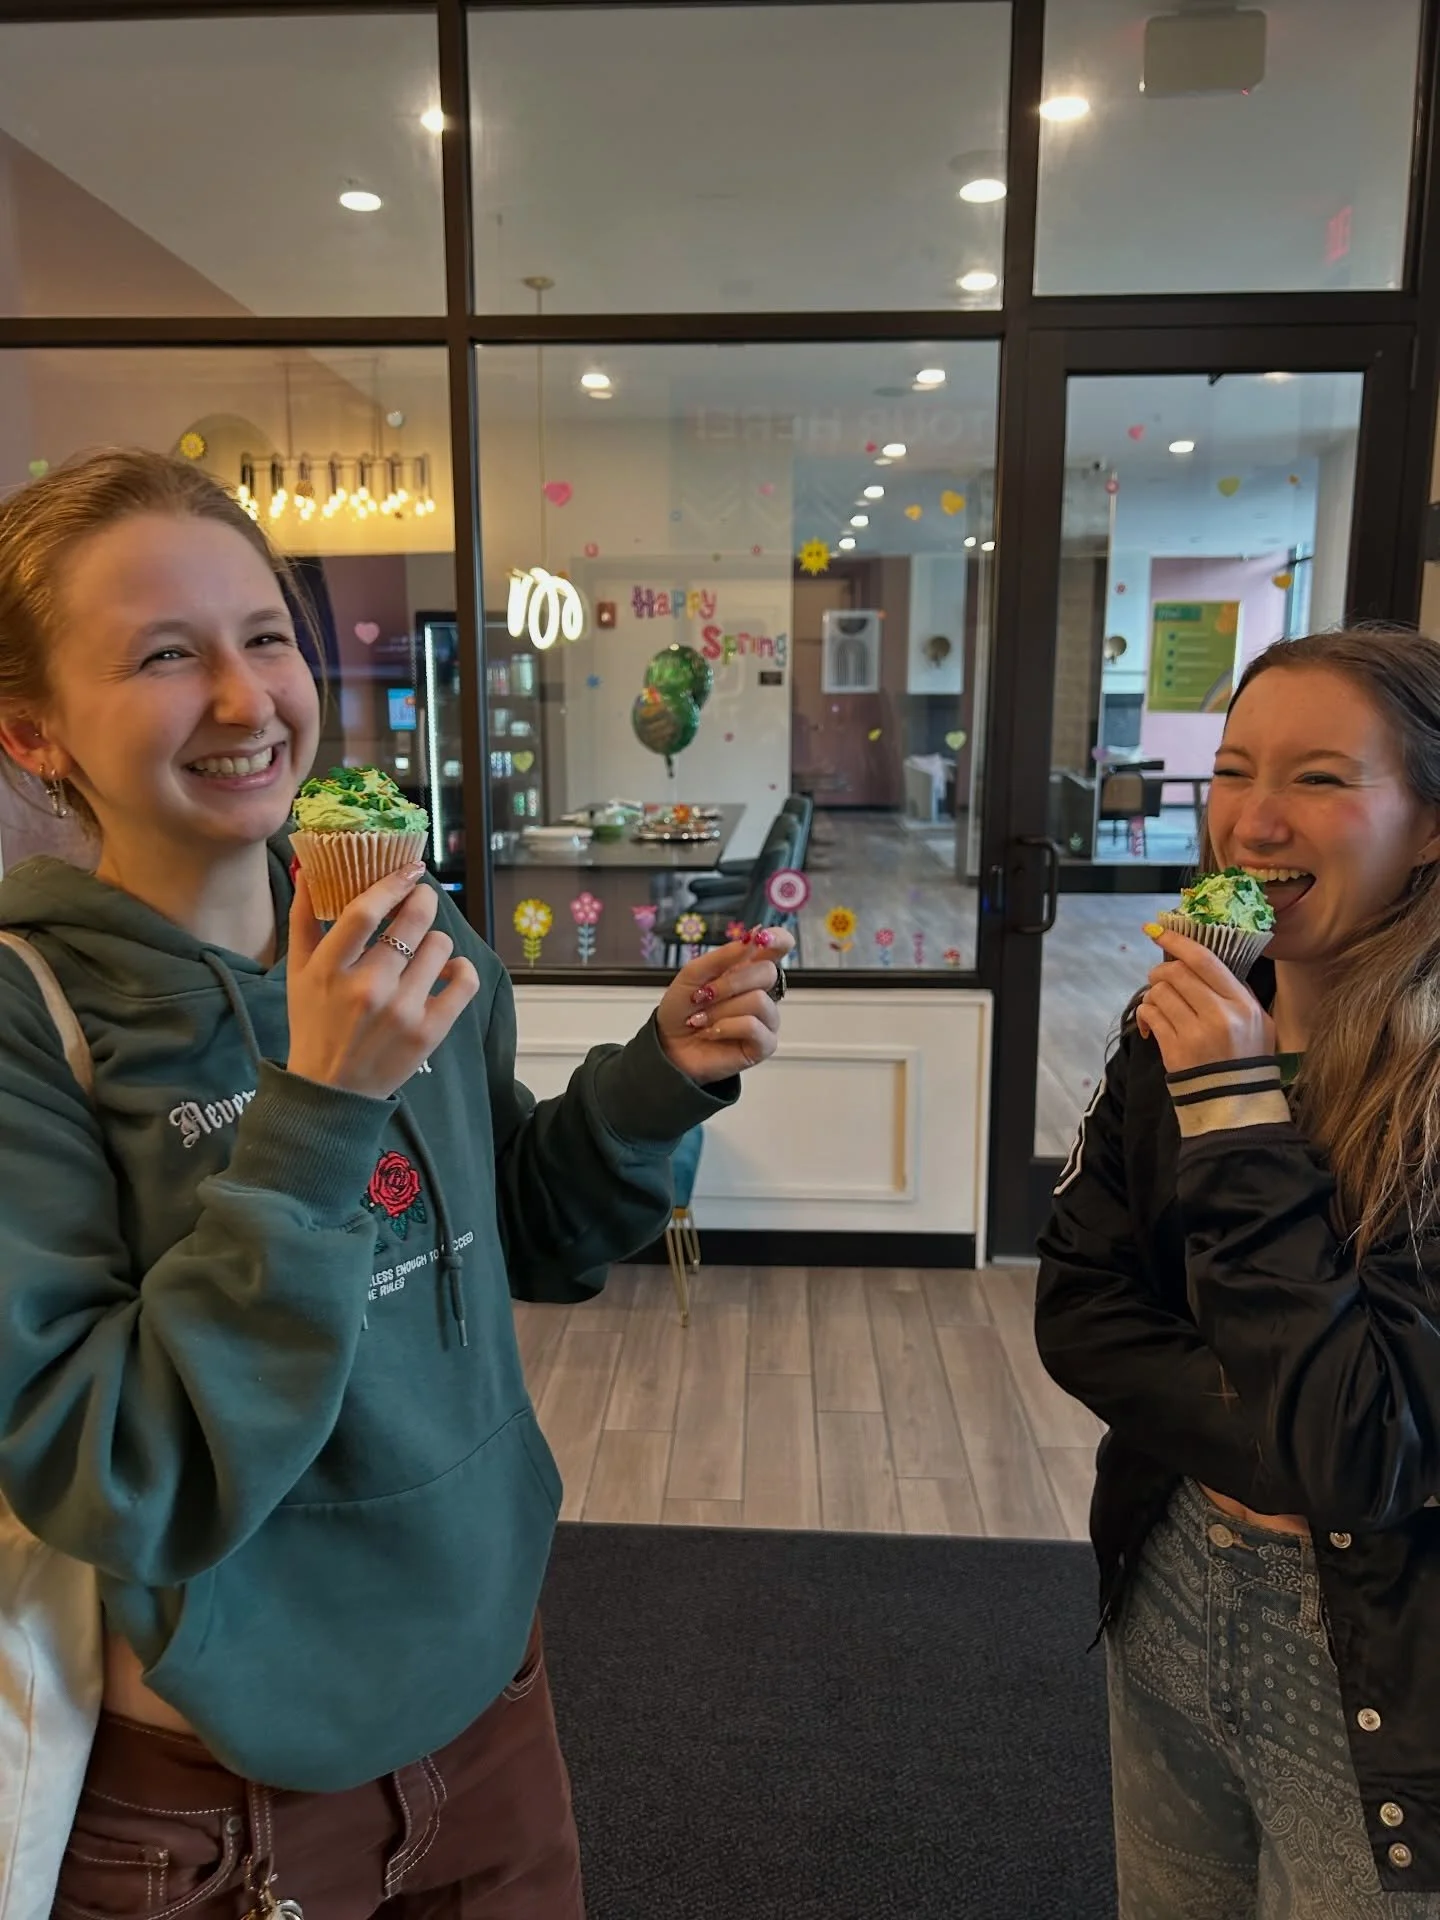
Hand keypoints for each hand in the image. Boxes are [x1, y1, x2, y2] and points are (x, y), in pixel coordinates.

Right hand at [286, 866, 479, 1098]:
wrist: (332, 1091)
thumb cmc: (314, 1024)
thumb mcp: (297, 972)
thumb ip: (304, 918)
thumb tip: (310, 868)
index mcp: (330, 970)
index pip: (365, 911)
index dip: (392, 883)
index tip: (408, 870)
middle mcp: (368, 988)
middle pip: (413, 922)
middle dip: (422, 901)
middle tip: (420, 900)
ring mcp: (402, 1011)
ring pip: (440, 946)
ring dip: (435, 940)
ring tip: (422, 949)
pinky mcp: (430, 1031)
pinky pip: (465, 981)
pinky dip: (461, 968)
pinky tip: (448, 969)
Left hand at [656, 927, 795, 1085]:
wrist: (668, 1045)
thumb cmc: (681, 1010)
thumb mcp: (692, 974)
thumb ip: (722, 956)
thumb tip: (752, 938)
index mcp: (747, 970)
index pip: (778, 947)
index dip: (778, 938)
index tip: (763, 937)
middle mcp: (761, 992)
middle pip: (768, 972)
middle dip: (729, 983)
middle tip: (703, 996)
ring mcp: (765, 1019)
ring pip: (758, 1000)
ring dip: (721, 1010)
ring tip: (702, 1020)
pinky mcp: (764, 1044)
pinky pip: (753, 1026)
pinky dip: (726, 1027)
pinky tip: (712, 1033)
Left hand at [1136, 927, 1275, 1073]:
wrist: (1237, 1101)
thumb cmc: (1249, 1057)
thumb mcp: (1260, 1020)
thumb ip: (1238, 991)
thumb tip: (1205, 963)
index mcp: (1242, 1003)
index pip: (1204, 960)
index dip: (1176, 940)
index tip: (1156, 930)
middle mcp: (1219, 1015)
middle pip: (1175, 972)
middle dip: (1161, 971)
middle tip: (1160, 979)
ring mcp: (1195, 1034)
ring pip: (1159, 993)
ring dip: (1153, 994)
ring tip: (1161, 1005)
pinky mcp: (1175, 1051)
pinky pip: (1150, 1016)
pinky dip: (1146, 1014)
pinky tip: (1152, 1023)